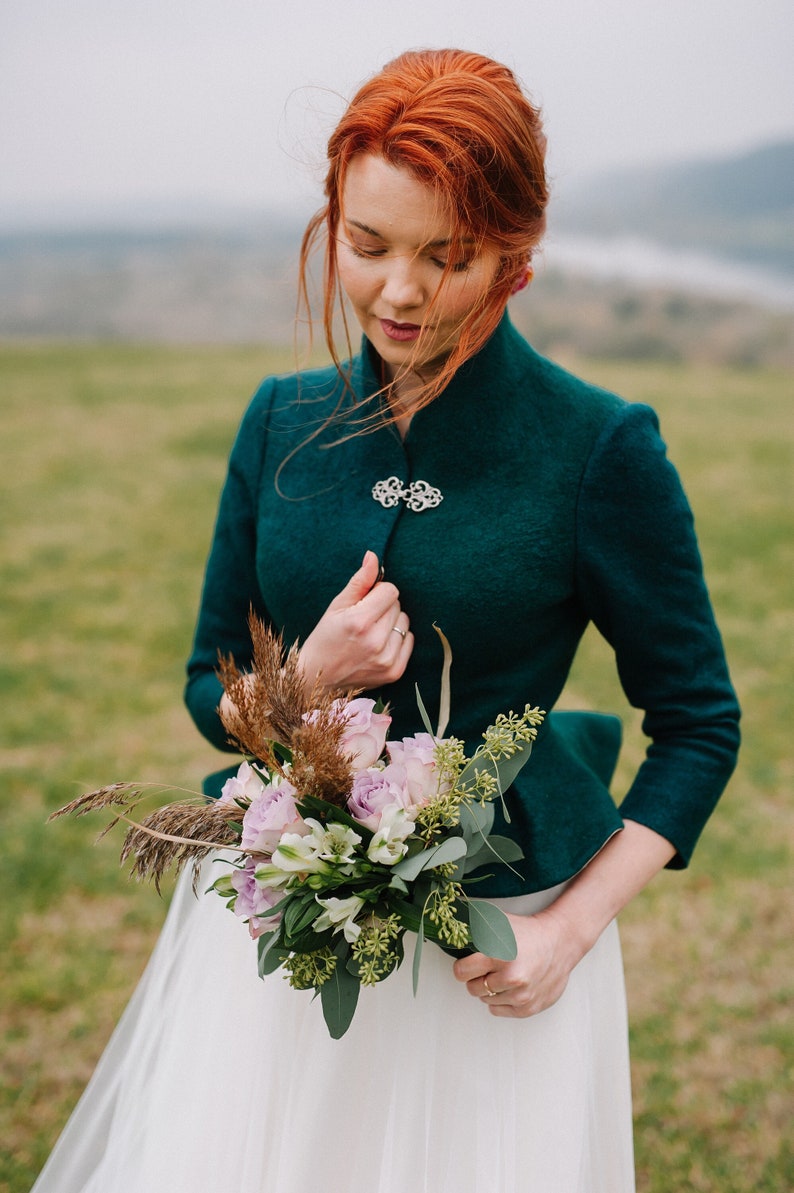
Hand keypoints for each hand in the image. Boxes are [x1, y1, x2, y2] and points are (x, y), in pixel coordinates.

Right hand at [299, 550, 413, 690]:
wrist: (318, 678)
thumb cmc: (325, 637)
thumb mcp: (336, 606)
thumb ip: (359, 581)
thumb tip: (373, 555)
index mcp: (359, 622)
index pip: (390, 591)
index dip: (378, 592)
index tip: (364, 601)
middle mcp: (375, 642)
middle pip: (398, 606)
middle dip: (383, 607)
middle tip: (364, 620)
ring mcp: (387, 660)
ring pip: (405, 623)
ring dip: (391, 623)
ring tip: (370, 633)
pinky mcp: (394, 672)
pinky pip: (409, 641)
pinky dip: (397, 639)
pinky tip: (378, 645)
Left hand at [452, 906, 582, 1017]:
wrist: (560, 942)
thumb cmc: (526, 931)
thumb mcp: (498, 921)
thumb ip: (473, 928)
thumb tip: (447, 930)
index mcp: (500, 955)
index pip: (461, 972)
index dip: (462, 966)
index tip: (469, 962)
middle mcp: (511, 978)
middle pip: (472, 988)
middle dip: (476, 978)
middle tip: (488, 967)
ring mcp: (521, 996)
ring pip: (485, 1001)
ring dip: (489, 989)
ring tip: (503, 974)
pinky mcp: (529, 1008)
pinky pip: (498, 1011)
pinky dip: (499, 1000)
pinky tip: (510, 986)